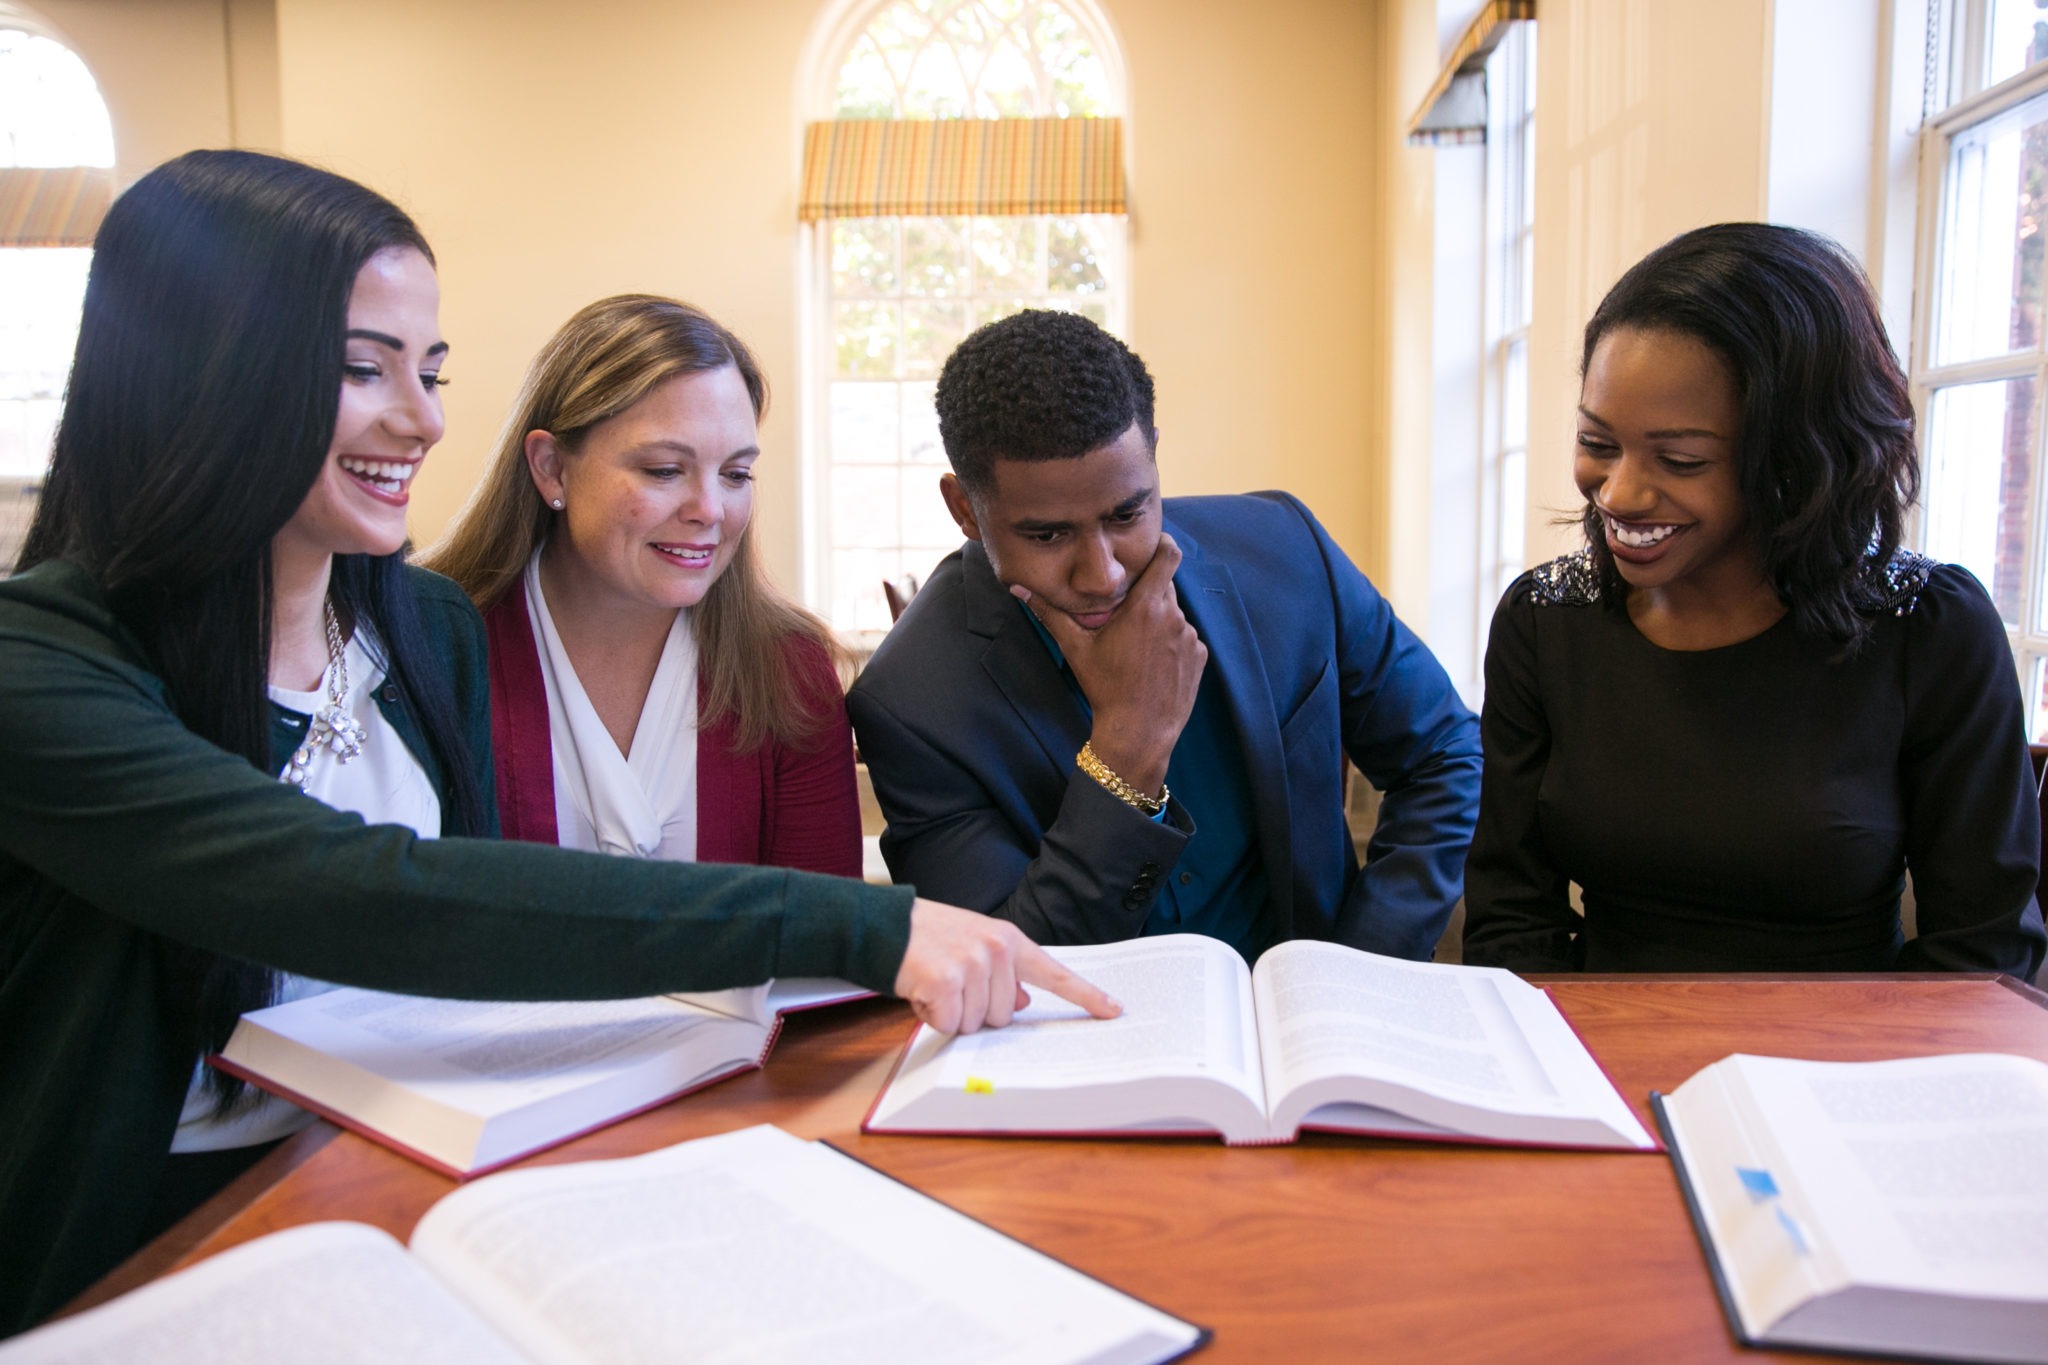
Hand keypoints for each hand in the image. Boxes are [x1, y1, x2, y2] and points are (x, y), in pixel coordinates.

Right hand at [893, 898, 1121, 1033]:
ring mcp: (973, 964)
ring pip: (976, 1024)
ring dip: (951, 1013)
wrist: (882, 923)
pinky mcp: (947, 981)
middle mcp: (997, 950)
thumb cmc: (926, 937)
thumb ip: (1003, 972)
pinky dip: (931, 1016)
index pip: (1055, 973)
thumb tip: (1023, 1002)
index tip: (1113, 1011)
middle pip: (1004, 1016)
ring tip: (933, 982)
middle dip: (974, 1010)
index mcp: (1009, 940)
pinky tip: (921, 989)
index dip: (1086, 996)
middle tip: (949, 983)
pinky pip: (949, 1024)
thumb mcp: (973, 944)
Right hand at [1013, 533, 1205, 796]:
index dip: (1164, 544)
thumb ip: (1049, 613)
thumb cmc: (1104, 688)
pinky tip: (1151, 666)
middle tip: (1126, 613)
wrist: (1138, 732)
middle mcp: (1173, 616)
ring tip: (1136, 649)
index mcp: (1145, 607)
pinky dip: (1170, 644)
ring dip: (1157, 622)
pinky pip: (1185, 638)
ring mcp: (1190, 638)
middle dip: (1146, 594)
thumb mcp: (1075, 648)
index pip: (1168, 555)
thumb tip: (1018, 589)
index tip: (1154, 544)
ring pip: (1173, 615)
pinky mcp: (1200, 657)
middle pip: (1164, 587)